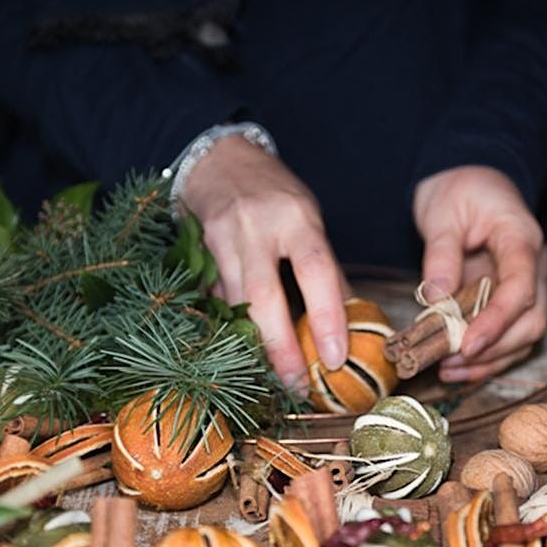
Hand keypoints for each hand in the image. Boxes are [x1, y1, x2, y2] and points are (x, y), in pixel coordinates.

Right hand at [179, 135, 349, 388]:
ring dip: (255, 345)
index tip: (335, 357)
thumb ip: (322, 266)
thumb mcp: (308, 219)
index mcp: (296, 218)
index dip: (326, 316)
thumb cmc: (274, 194)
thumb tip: (348, 316)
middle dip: (280, 346)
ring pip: (235, 305)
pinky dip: (232, 327)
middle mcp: (256, 228)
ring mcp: (222, 241)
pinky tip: (244, 349)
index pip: (315, 270)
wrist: (219, 161)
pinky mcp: (198, 254)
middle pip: (264, 297)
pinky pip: (215, 301)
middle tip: (297, 385)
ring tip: (275, 377)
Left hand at [413, 165, 546, 381]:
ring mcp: (526, 288)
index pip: (521, 287)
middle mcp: (533, 268)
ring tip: (448, 371)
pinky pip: (508, 338)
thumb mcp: (442, 213)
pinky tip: (455, 368)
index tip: (468, 344)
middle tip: (450, 362)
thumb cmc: (459, 192)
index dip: (497, 321)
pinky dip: (485, 359)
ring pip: (524, 336)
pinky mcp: (510, 303)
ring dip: (489, 361)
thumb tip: (437, 300)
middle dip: (494, 349)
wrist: (471, 183)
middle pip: (532, 320)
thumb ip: (441, 254)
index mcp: (521, 239)